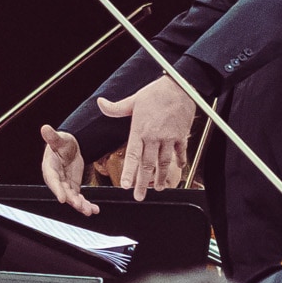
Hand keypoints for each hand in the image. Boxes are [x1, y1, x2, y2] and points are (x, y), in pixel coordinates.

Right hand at [37, 126, 99, 216]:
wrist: (69, 147)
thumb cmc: (62, 143)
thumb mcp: (59, 139)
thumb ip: (52, 137)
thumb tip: (45, 128)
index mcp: (50, 168)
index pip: (53, 180)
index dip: (57, 190)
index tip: (63, 198)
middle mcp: (56, 180)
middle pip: (63, 192)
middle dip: (72, 201)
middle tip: (80, 206)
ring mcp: (65, 185)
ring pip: (72, 198)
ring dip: (81, 205)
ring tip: (90, 211)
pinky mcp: (73, 188)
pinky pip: (79, 198)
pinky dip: (87, 204)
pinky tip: (95, 210)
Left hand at [98, 78, 198, 197]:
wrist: (180, 85)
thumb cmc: (156, 92)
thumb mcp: (133, 100)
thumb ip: (116, 108)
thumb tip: (100, 103)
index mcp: (140, 129)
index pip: (132, 155)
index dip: (129, 172)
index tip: (125, 185)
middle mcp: (154, 136)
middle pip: (148, 164)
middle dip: (143, 183)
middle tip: (139, 196)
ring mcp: (169, 137)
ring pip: (164, 162)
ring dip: (161, 177)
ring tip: (158, 188)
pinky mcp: (181, 135)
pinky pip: (180, 152)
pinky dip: (180, 162)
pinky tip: (178, 169)